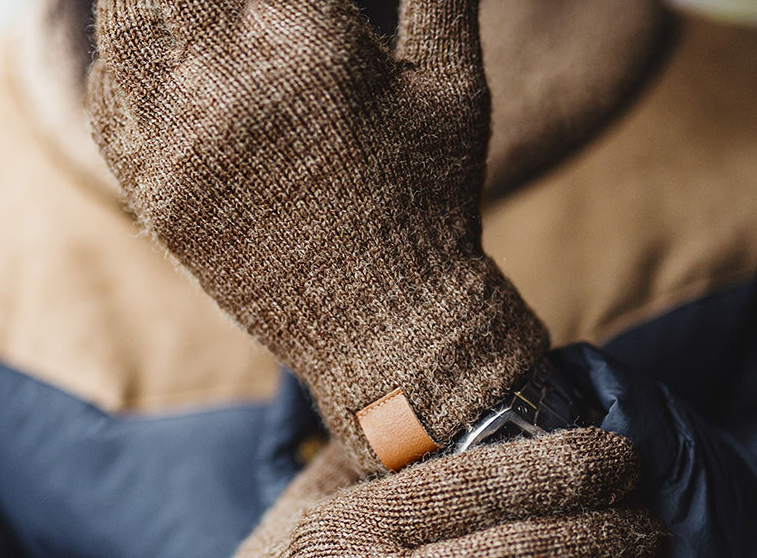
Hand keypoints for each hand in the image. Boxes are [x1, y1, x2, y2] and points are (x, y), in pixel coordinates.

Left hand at [86, 0, 547, 473]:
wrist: (385, 322)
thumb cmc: (430, 198)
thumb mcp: (457, 85)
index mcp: (318, 44)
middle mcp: (236, 83)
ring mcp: (183, 141)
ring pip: (122, 7)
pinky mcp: (155, 190)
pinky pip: (108, 90)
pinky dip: (125, 49)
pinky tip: (157, 46)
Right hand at [236, 429, 664, 557]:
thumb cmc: (296, 552)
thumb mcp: (319, 490)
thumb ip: (373, 449)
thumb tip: (451, 400)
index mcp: (337, 529)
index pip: (466, 491)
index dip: (551, 472)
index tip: (614, 455)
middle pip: (508, 557)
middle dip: (594, 538)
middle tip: (646, 516)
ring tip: (639, 547)